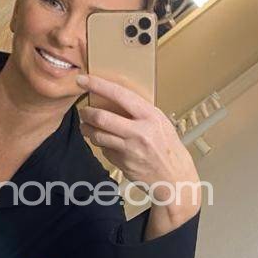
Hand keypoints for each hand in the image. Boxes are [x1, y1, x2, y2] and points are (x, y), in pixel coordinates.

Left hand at [75, 73, 200, 214]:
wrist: (175, 177)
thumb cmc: (168, 146)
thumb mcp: (160, 122)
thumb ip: (140, 111)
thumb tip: (114, 99)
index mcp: (150, 116)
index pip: (119, 94)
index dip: (98, 85)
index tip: (83, 80)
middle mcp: (139, 132)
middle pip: (101, 118)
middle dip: (87, 113)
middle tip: (83, 111)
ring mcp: (130, 150)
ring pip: (97, 135)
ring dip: (87, 130)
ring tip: (87, 127)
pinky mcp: (123, 164)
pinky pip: (104, 151)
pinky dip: (102, 146)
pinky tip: (107, 144)